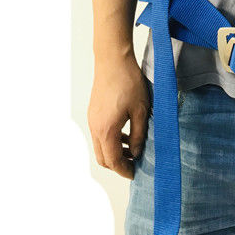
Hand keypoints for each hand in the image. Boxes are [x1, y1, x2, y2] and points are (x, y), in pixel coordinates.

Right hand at [87, 54, 148, 178]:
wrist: (112, 61)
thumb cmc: (128, 82)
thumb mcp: (141, 111)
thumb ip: (139, 135)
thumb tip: (136, 152)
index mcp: (106, 130)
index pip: (113, 161)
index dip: (124, 170)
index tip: (135, 174)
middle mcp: (95, 128)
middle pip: (103, 158)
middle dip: (117, 165)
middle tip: (134, 164)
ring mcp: (92, 120)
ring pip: (100, 146)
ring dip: (114, 152)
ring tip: (133, 149)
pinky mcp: (93, 112)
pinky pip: (100, 134)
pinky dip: (110, 140)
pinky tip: (126, 133)